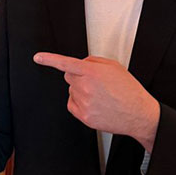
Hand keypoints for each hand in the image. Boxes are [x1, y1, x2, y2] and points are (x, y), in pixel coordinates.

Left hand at [33, 52, 159, 150]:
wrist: (137, 113)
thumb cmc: (128, 89)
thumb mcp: (114, 66)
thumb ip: (93, 62)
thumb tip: (81, 64)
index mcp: (92, 72)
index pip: (65, 63)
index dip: (49, 60)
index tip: (38, 58)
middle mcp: (85, 87)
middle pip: (69, 76)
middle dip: (78, 76)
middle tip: (95, 82)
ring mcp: (84, 103)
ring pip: (72, 90)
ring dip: (81, 90)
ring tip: (100, 95)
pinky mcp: (84, 117)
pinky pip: (72, 104)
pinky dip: (79, 102)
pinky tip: (94, 103)